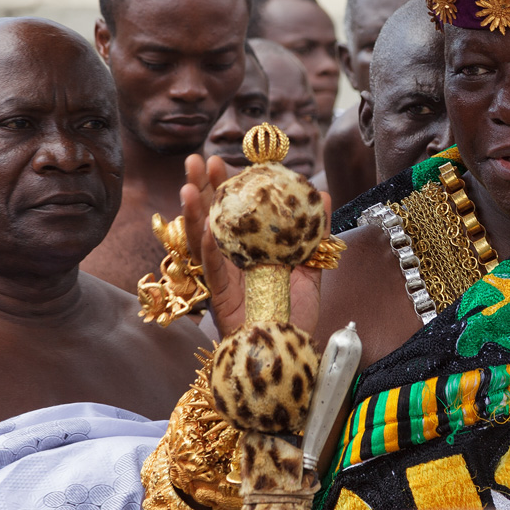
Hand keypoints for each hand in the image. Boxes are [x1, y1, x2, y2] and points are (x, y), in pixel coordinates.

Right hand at [181, 155, 326, 337]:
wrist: (291, 350)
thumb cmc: (294, 313)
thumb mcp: (310, 266)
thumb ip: (313, 233)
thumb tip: (322, 195)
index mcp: (248, 250)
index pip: (232, 211)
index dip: (226, 186)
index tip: (223, 160)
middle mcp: (231, 261)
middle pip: (210, 218)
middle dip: (202, 189)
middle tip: (197, 160)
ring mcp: (223, 279)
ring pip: (202, 242)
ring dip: (194, 213)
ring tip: (188, 186)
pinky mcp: (221, 301)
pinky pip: (213, 273)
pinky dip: (209, 251)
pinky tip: (205, 230)